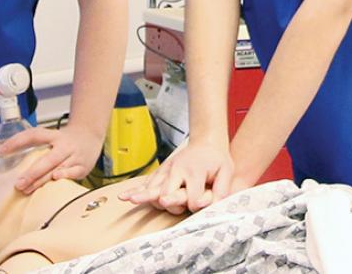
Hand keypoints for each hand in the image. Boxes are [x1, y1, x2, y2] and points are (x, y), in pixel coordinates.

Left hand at [0, 124, 103, 193]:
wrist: (90, 135)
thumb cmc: (66, 139)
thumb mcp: (50, 136)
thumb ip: (35, 145)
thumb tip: (6, 153)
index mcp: (53, 135)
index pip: (33, 135)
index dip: (17, 142)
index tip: (1, 151)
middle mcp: (64, 145)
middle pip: (47, 159)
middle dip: (32, 173)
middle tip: (18, 183)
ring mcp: (74, 156)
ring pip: (58, 169)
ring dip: (42, 181)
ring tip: (27, 189)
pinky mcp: (83, 167)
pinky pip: (73, 173)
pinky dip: (64, 177)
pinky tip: (54, 182)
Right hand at [117, 138, 239, 213]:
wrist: (206, 143)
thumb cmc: (217, 160)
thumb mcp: (226, 171)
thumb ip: (221, 190)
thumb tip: (212, 206)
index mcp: (194, 171)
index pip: (191, 197)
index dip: (195, 205)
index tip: (199, 205)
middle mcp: (177, 170)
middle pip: (166, 192)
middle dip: (170, 204)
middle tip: (174, 208)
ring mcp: (167, 170)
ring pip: (153, 187)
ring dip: (144, 195)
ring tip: (130, 199)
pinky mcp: (161, 171)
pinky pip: (147, 182)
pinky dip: (136, 190)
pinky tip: (125, 195)